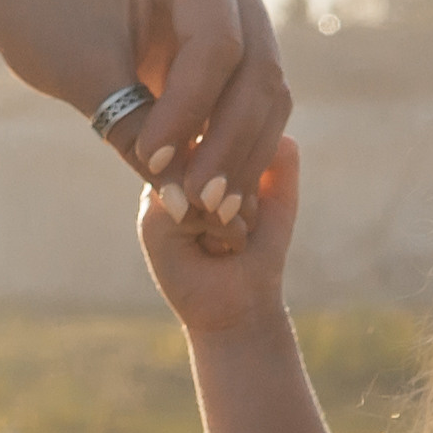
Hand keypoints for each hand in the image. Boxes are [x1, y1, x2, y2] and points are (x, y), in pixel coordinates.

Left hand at [0, 0, 291, 245]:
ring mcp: (240, 0)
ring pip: (265, 91)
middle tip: (202, 204)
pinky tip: (209, 192)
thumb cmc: (41, 10)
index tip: (153, 164)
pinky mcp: (236, 38)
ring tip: (208, 209)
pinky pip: (252, 100)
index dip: (190, 112)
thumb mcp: (83, 73)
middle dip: (228, 142)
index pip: (217, 44)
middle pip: (255, 69)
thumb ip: (137, 135)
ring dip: (242, 154)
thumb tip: (188, 208)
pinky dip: (234, 146)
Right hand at [140, 133, 299, 339]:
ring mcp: (161, 187)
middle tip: (241, 226)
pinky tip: (216, 250)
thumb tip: (273, 129)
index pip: (232, 130)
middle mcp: (178, 165)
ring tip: (230, 241)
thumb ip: (279, 159)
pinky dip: (220, 231)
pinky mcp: (153, 214)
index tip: (252, 208)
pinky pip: (195, 203)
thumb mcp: (277, 200)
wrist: (240, 303)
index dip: (253, 171)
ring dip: (234, 214)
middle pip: (220, 149)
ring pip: (207, 174)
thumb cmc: (257, 251)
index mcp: (205, 154)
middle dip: (244, 195)